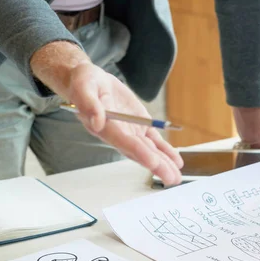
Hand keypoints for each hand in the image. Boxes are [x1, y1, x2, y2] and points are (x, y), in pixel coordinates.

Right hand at [65, 63, 183, 185]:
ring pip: (150, 149)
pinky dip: (166, 150)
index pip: (124, 142)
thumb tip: (97, 121)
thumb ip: (89, 103)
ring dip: (164, 163)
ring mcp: (131, 131)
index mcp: (106, 127)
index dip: (139, 152)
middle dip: (157, 166)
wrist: (91, 81)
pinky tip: (176, 161)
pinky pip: (155, 140)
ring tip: (176, 176)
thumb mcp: (83, 86)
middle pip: (140, 152)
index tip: (154, 162)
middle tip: (171, 178)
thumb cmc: (84, 83)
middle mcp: (119, 134)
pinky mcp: (140, 126)